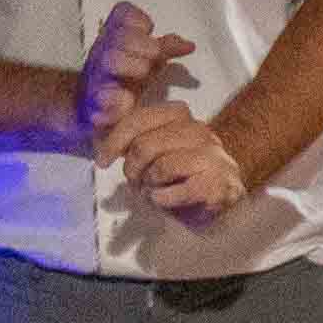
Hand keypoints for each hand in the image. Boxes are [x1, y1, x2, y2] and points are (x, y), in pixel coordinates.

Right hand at [69, 7, 187, 156]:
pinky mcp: (92, 104)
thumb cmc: (121, 79)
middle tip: (154, 54)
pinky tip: (126, 103)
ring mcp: (96, 77)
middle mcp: (103, 53)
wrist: (88, 109)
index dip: (137, 19)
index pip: (122, 14)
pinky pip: (100, 99)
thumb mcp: (145, 60)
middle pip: (118, 35)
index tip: (149, 30)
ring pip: (109, 60)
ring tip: (143, 72)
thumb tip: (190, 45)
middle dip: (138, 42)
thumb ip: (165, 50)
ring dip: (129, 63)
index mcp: (115, 37)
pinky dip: (113, 101)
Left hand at [109, 98, 249, 224]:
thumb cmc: (183, 178)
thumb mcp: (155, 152)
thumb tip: (98, 121)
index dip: (115, 140)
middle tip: (134, 183)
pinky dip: (162, 199)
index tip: (102, 161)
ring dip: (148, 186)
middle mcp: (199, 131)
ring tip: (153, 192)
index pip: (140, 119)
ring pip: (161, 167)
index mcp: (180, 117)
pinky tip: (163, 200)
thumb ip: (131, 138)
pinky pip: (176, 191)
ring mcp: (212, 156)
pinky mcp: (218, 183)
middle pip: (146, 145)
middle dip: (131, 169)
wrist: (224, 205)